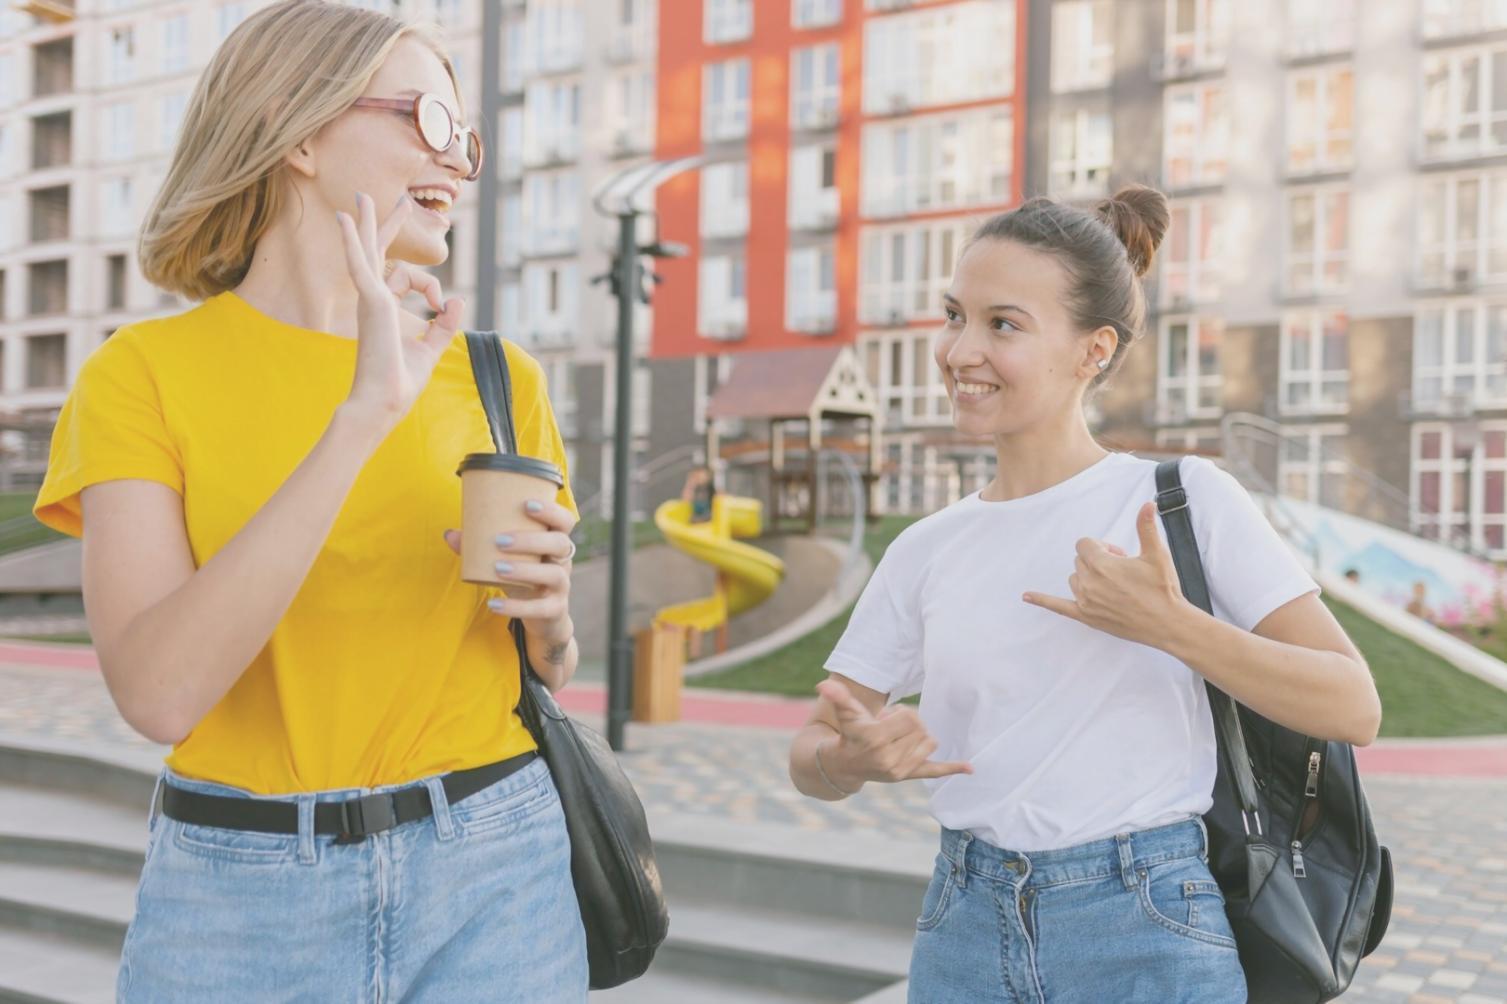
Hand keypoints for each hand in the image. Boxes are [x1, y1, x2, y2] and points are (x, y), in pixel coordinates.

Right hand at [337, 191, 463, 429]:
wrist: (383, 402)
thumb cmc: (400, 382)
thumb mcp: (430, 349)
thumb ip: (443, 325)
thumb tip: (458, 299)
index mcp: (384, 310)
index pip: (407, 280)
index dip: (431, 287)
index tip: (441, 304)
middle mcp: (372, 300)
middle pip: (380, 253)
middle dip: (389, 225)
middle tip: (396, 199)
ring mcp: (369, 299)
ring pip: (368, 251)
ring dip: (367, 222)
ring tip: (362, 195)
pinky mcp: (370, 301)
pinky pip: (360, 264)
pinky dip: (354, 242)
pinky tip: (346, 220)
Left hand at [443, 498, 577, 643]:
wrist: (542, 617)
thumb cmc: (523, 578)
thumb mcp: (507, 561)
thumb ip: (481, 547)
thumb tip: (450, 534)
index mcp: (554, 542)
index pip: (564, 521)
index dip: (551, 511)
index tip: (526, 504)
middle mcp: (563, 561)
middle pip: (560, 544)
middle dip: (531, 540)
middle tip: (500, 541)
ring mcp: (562, 586)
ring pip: (554, 574)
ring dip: (525, 570)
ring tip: (497, 568)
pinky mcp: (555, 609)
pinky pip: (540, 608)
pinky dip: (516, 607)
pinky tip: (494, 604)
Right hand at [815, 679, 972, 784]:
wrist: (844, 765)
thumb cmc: (849, 732)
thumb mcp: (845, 713)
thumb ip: (837, 697)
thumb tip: (822, 683)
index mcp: (876, 739)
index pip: (910, 717)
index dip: (901, 713)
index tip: (888, 718)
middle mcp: (889, 758)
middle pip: (921, 728)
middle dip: (909, 722)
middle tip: (892, 728)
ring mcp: (900, 770)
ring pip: (929, 742)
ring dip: (919, 735)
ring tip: (899, 738)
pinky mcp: (909, 776)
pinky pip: (934, 771)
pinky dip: (952, 768)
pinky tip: (970, 768)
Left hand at [1022, 501, 1192, 645]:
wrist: (1167, 623)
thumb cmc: (1163, 588)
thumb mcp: (1156, 554)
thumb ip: (1146, 527)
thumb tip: (1147, 504)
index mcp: (1101, 564)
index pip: (1084, 544)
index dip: (1102, 548)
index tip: (1120, 556)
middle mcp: (1089, 583)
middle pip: (1079, 560)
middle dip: (1097, 561)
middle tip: (1123, 571)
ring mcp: (1086, 601)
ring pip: (1074, 578)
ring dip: (1088, 577)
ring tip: (1114, 585)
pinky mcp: (1086, 616)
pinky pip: (1058, 607)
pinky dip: (1042, 600)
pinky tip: (1026, 596)